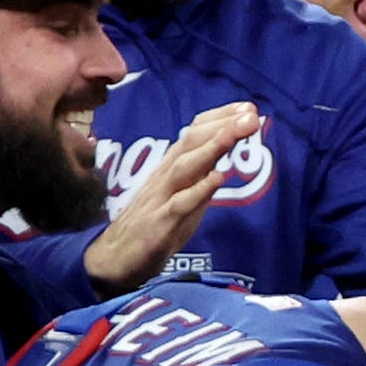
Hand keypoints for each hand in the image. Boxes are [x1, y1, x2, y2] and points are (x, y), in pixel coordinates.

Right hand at [82, 103, 261, 290]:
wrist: (114, 258)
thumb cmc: (152, 225)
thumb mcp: (182, 197)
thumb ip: (201, 177)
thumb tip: (226, 159)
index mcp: (172, 168)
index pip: (195, 133)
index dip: (220, 118)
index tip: (248, 107)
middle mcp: (165, 176)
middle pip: (192, 142)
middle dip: (222, 126)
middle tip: (251, 114)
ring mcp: (160, 198)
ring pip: (185, 167)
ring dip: (211, 148)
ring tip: (235, 134)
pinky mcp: (158, 224)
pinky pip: (178, 204)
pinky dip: (198, 190)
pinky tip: (216, 178)